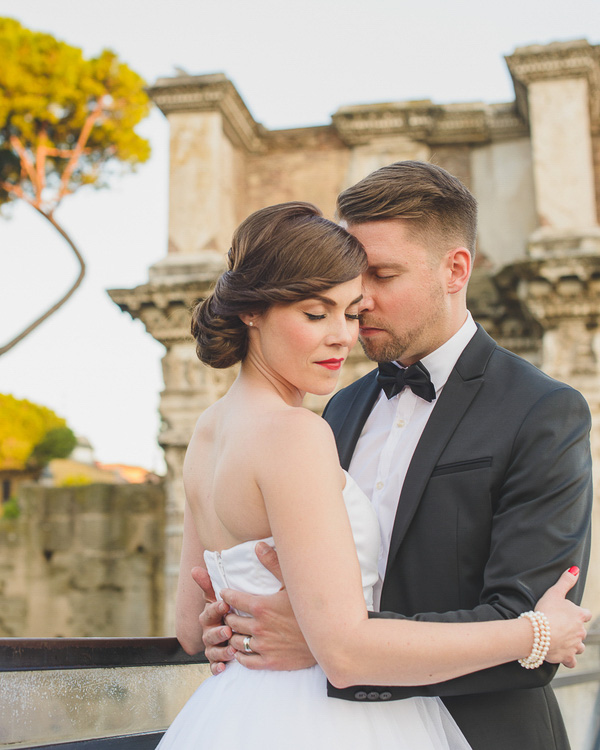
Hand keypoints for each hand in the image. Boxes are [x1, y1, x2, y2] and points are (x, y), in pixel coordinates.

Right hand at [191, 566, 234, 674]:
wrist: (235, 630)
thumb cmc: (227, 610)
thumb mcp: (220, 597)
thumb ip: (209, 584)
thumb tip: (194, 568)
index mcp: (210, 616)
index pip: (209, 612)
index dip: (215, 608)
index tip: (225, 604)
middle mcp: (208, 632)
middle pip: (209, 633)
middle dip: (218, 632)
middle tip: (228, 630)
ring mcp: (212, 647)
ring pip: (212, 651)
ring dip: (220, 651)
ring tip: (232, 649)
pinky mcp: (217, 660)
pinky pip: (214, 666)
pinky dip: (217, 667)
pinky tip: (223, 668)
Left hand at [220, 542, 316, 670]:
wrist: (329, 638)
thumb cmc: (310, 607)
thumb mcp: (293, 583)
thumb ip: (273, 563)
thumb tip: (258, 546)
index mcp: (261, 606)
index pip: (233, 599)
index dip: (227, 595)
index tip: (225, 593)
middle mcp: (259, 627)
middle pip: (231, 620)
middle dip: (228, 614)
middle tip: (230, 611)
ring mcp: (263, 646)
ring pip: (235, 641)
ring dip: (232, 634)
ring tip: (234, 630)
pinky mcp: (270, 662)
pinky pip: (245, 661)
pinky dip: (239, 655)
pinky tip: (241, 650)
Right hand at [535, 567, 591, 668]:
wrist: (538, 633)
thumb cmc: (546, 612)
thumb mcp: (555, 592)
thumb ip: (566, 581)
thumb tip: (575, 569)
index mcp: (579, 616)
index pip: (585, 614)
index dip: (579, 614)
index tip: (571, 614)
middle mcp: (580, 632)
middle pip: (582, 631)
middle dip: (574, 630)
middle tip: (561, 627)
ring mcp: (574, 646)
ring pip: (579, 647)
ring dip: (574, 645)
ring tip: (563, 641)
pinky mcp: (566, 657)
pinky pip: (571, 661)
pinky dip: (568, 659)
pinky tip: (562, 655)